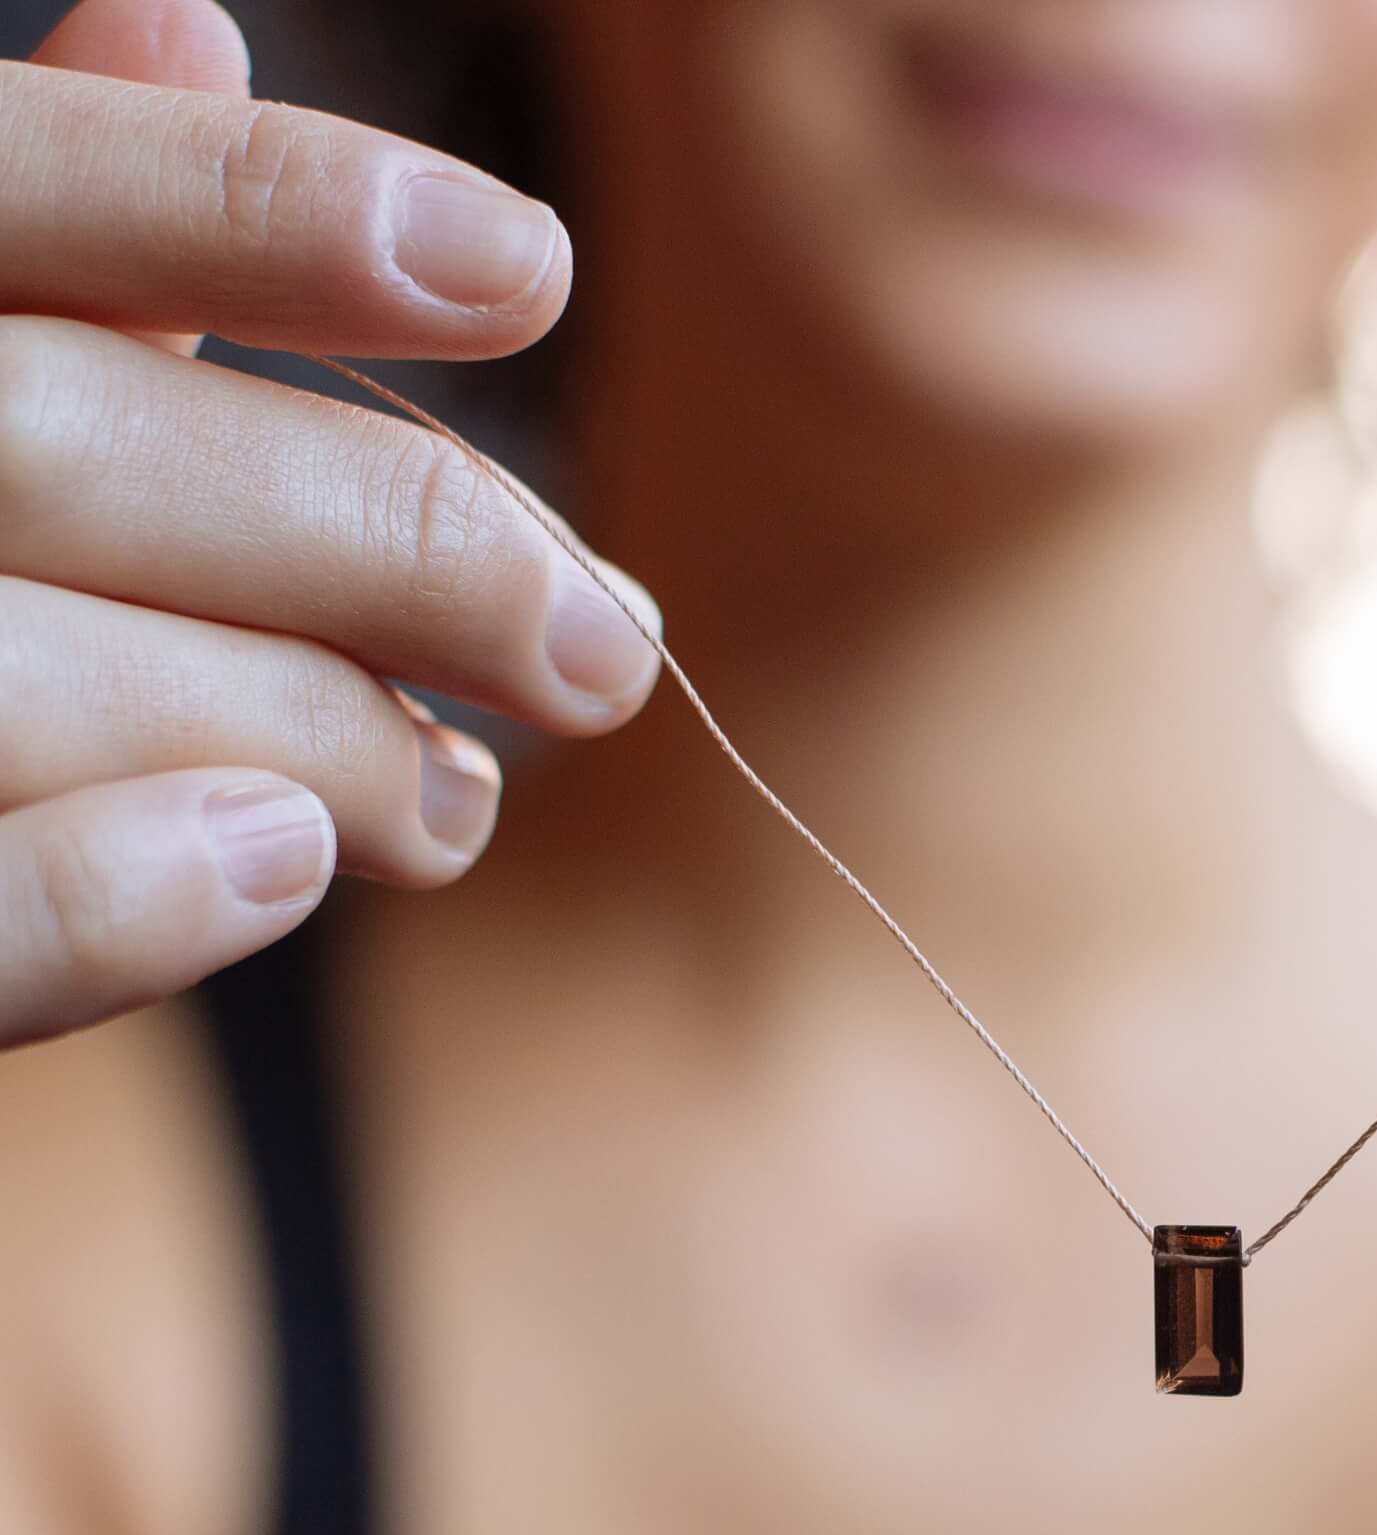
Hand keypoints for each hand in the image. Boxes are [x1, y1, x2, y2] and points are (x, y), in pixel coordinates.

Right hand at [0, 0, 659, 1046]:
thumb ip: (51, 231)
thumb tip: (191, 22)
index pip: (20, 192)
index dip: (268, 213)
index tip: (532, 266)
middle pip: (71, 446)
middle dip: (394, 549)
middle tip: (607, 651)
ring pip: (41, 678)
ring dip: (317, 738)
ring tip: (460, 804)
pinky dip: (128, 896)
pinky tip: (293, 864)